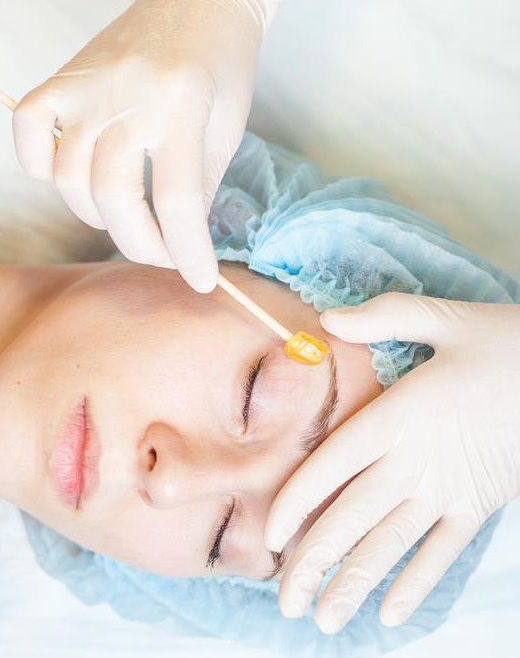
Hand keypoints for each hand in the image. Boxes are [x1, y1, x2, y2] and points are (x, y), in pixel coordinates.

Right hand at [12, 0, 284, 291]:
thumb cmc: (221, 66)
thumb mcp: (225, 131)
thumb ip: (200, 188)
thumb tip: (177, 242)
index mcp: (182, 105)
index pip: (179, 201)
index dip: (189, 253)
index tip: (202, 281)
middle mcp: (129, 96)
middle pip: (117, 198)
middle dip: (143, 246)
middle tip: (164, 254)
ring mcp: (88, 87)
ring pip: (71, 180)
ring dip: (100, 218)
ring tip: (130, 217)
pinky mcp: (64, 81)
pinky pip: (30, 136)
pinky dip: (44, 170)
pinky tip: (78, 180)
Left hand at [264, 293, 519, 632]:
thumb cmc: (503, 343)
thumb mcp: (442, 318)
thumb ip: (381, 318)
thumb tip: (325, 319)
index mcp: (399, 415)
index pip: (332, 466)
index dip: (296, 504)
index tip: (269, 538)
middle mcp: (416, 460)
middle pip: (352, 517)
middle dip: (314, 562)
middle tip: (284, 601)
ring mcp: (449, 489)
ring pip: (391, 544)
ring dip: (355, 584)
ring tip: (323, 619)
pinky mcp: (479, 504)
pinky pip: (443, 553)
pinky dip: (417, 584)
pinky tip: (390, 614)